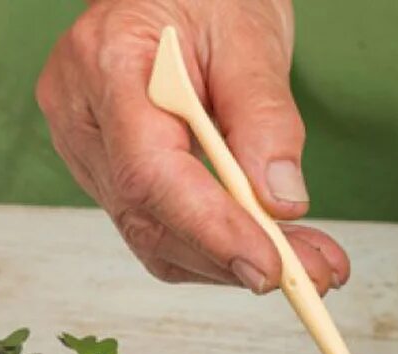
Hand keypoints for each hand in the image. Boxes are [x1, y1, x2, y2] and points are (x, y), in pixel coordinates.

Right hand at [37, 0, 348, 292]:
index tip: (270, 266)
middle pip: (152, 219)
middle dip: (238, 257)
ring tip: (310, 265)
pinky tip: (271, 249)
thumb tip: (281, 202)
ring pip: (156, 238)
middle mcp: (83, 116)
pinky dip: (219, 249)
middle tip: (315, 276)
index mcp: (105, 64)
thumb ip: (265, 117)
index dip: (212, 230)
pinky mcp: (112, 173)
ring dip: (235, 263)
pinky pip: (161, 231)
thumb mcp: (249, 35)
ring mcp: (90, 150)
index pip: (151, 173)